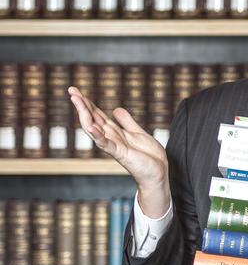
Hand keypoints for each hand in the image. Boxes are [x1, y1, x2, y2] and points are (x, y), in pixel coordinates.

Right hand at [68, 86, 170, 217]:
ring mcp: (114, 145)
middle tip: (72, 90)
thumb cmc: (148, 156)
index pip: (97, 114)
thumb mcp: (137, 133)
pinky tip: (91, 127)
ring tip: (77, 101)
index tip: (76, 90)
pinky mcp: (120, 153)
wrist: (158, 173)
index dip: (88, 103)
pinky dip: (98, 136)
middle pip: (93, 118)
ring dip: (85, 115)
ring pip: (95, 128)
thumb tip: (115, 109)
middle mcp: (111, 138)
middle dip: (82, 105)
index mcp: (115, 132)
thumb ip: (126, 122)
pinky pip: (106, 144)